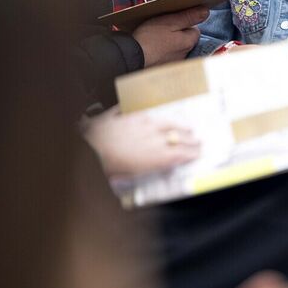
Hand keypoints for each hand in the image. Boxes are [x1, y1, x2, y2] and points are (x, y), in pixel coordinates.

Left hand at [82, 107, 199, 178]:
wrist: (88, 145)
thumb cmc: (106, 166)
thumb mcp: (130, 178)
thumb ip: (147, 172)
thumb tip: (157, 171)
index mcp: (156, 156)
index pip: (180, 154)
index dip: (192, 154)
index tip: (199, 154)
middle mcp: (153, 137)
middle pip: (177, 137)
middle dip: (190, 139)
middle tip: (198, 140)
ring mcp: (141, 122)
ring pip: (165, 122)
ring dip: (178, 124)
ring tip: (187, 125)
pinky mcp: (127, 113)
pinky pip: (140, 110)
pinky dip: (148, 111)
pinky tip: (152, 110)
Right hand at [132, 6, 207, 66]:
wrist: (133, 57)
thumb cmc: (150, 38)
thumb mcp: (170, 21)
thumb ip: (189, 17)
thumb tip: (206, 12)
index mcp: (188, 42)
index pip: (195, 30)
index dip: (185, 23)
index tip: (173, 20)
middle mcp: (185, 54)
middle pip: (186, 40)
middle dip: (178, 33)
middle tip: (163, 28)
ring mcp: (174, 63)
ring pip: (176, 48)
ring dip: (170, 43)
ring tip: (156, 39)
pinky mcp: (164, 68)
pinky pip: (167, 57)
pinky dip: (163, 52)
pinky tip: (154, 49)